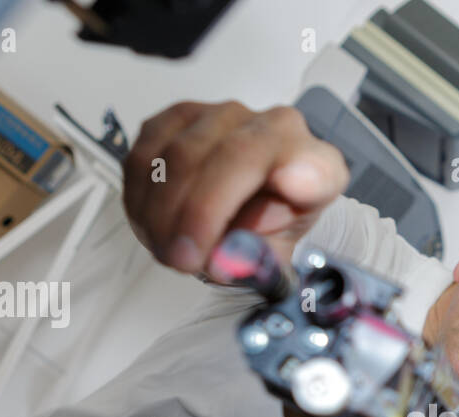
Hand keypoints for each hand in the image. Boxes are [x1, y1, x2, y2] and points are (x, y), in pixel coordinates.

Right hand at [122, 100, 349, 272]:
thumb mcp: (275, 255)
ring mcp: (225, 116)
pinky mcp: (179, 118)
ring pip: (179, 155)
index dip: (305, 175)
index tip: (297, 187)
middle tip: (183, 259)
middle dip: (198, 214)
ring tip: (167, 249)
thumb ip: (257, 258)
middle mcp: (274, 129)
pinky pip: (147, 154)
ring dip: (163, 212)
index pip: (314, 168)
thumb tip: (225, 257)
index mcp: (316, 166)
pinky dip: (142, 196)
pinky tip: (152, 224)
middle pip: (231, 157)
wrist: (250, 203)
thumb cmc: (267, 227)